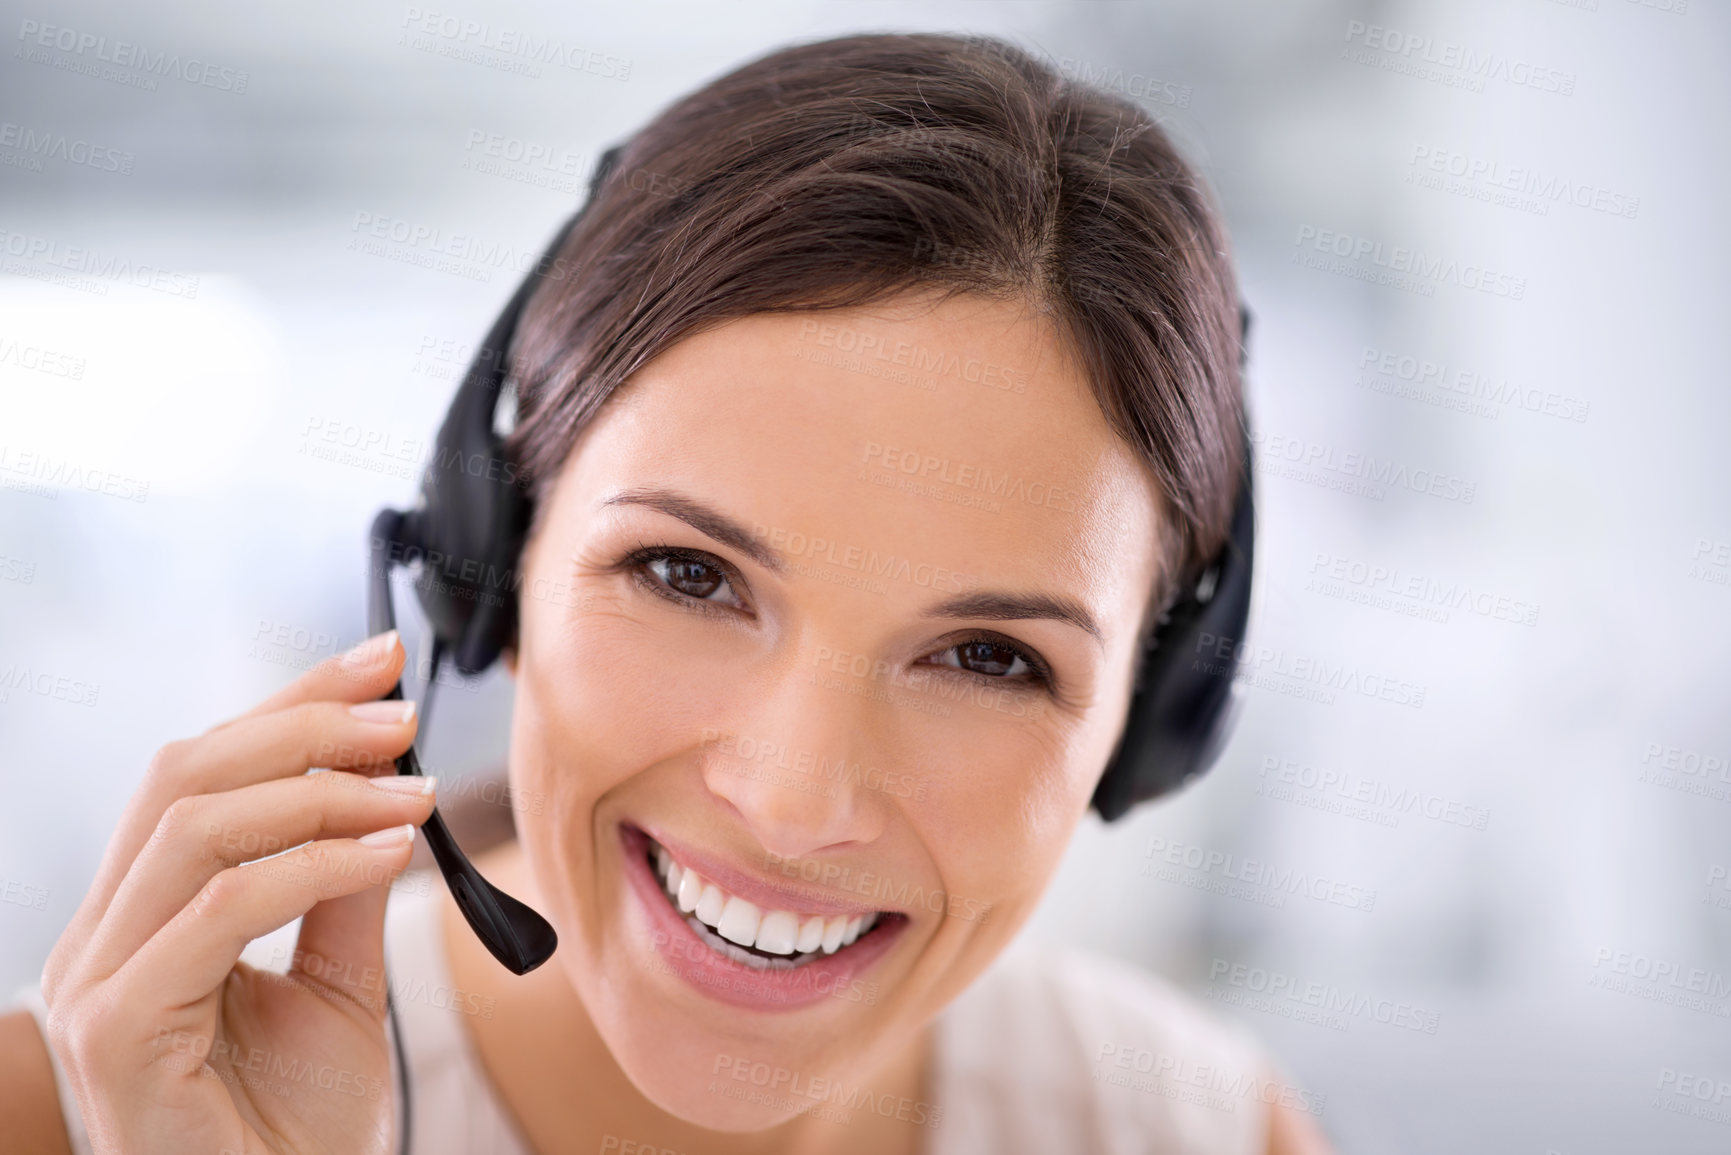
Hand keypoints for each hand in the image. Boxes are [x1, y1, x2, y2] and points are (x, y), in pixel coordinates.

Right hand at [38, 630, 437, 1154]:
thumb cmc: (295, 1131)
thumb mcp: (336, 986)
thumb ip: (343, 888)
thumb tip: (385, 784)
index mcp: (139, 921)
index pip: (198, 775)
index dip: (288, 705)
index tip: (379, 664)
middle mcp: (100, 943)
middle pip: (184, 777)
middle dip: (304, 725)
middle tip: (404, 714)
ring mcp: (95, 986)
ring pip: (194, 829)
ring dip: (320, 791)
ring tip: (414, 788)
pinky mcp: (116, 1032)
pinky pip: (221, 911)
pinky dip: (314, 865)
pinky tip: (390, 852)